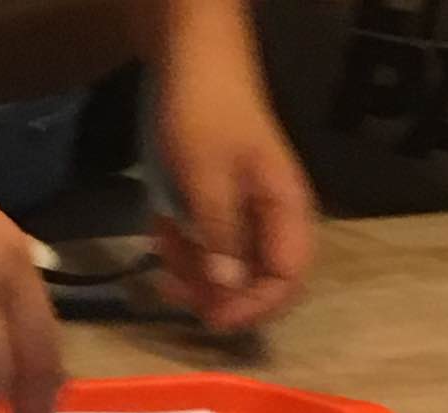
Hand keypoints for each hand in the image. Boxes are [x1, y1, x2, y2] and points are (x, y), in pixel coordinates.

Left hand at [156, 87, 314, 330]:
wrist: (190, 59)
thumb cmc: (204, 111)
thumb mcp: (207, 175)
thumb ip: (220, 235)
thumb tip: (228, 291)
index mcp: (287, 212)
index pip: (287, 281)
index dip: (255, 307)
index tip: (213, 319)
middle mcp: (275, 223)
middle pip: (260, 285)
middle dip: (218, 296)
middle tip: (175, 293)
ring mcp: (249, 219)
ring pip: (230, 275)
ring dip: (193, 275)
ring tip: (160, 255)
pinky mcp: (224, 214)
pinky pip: (210, 252)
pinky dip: (184, 252)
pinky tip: (160, 234)